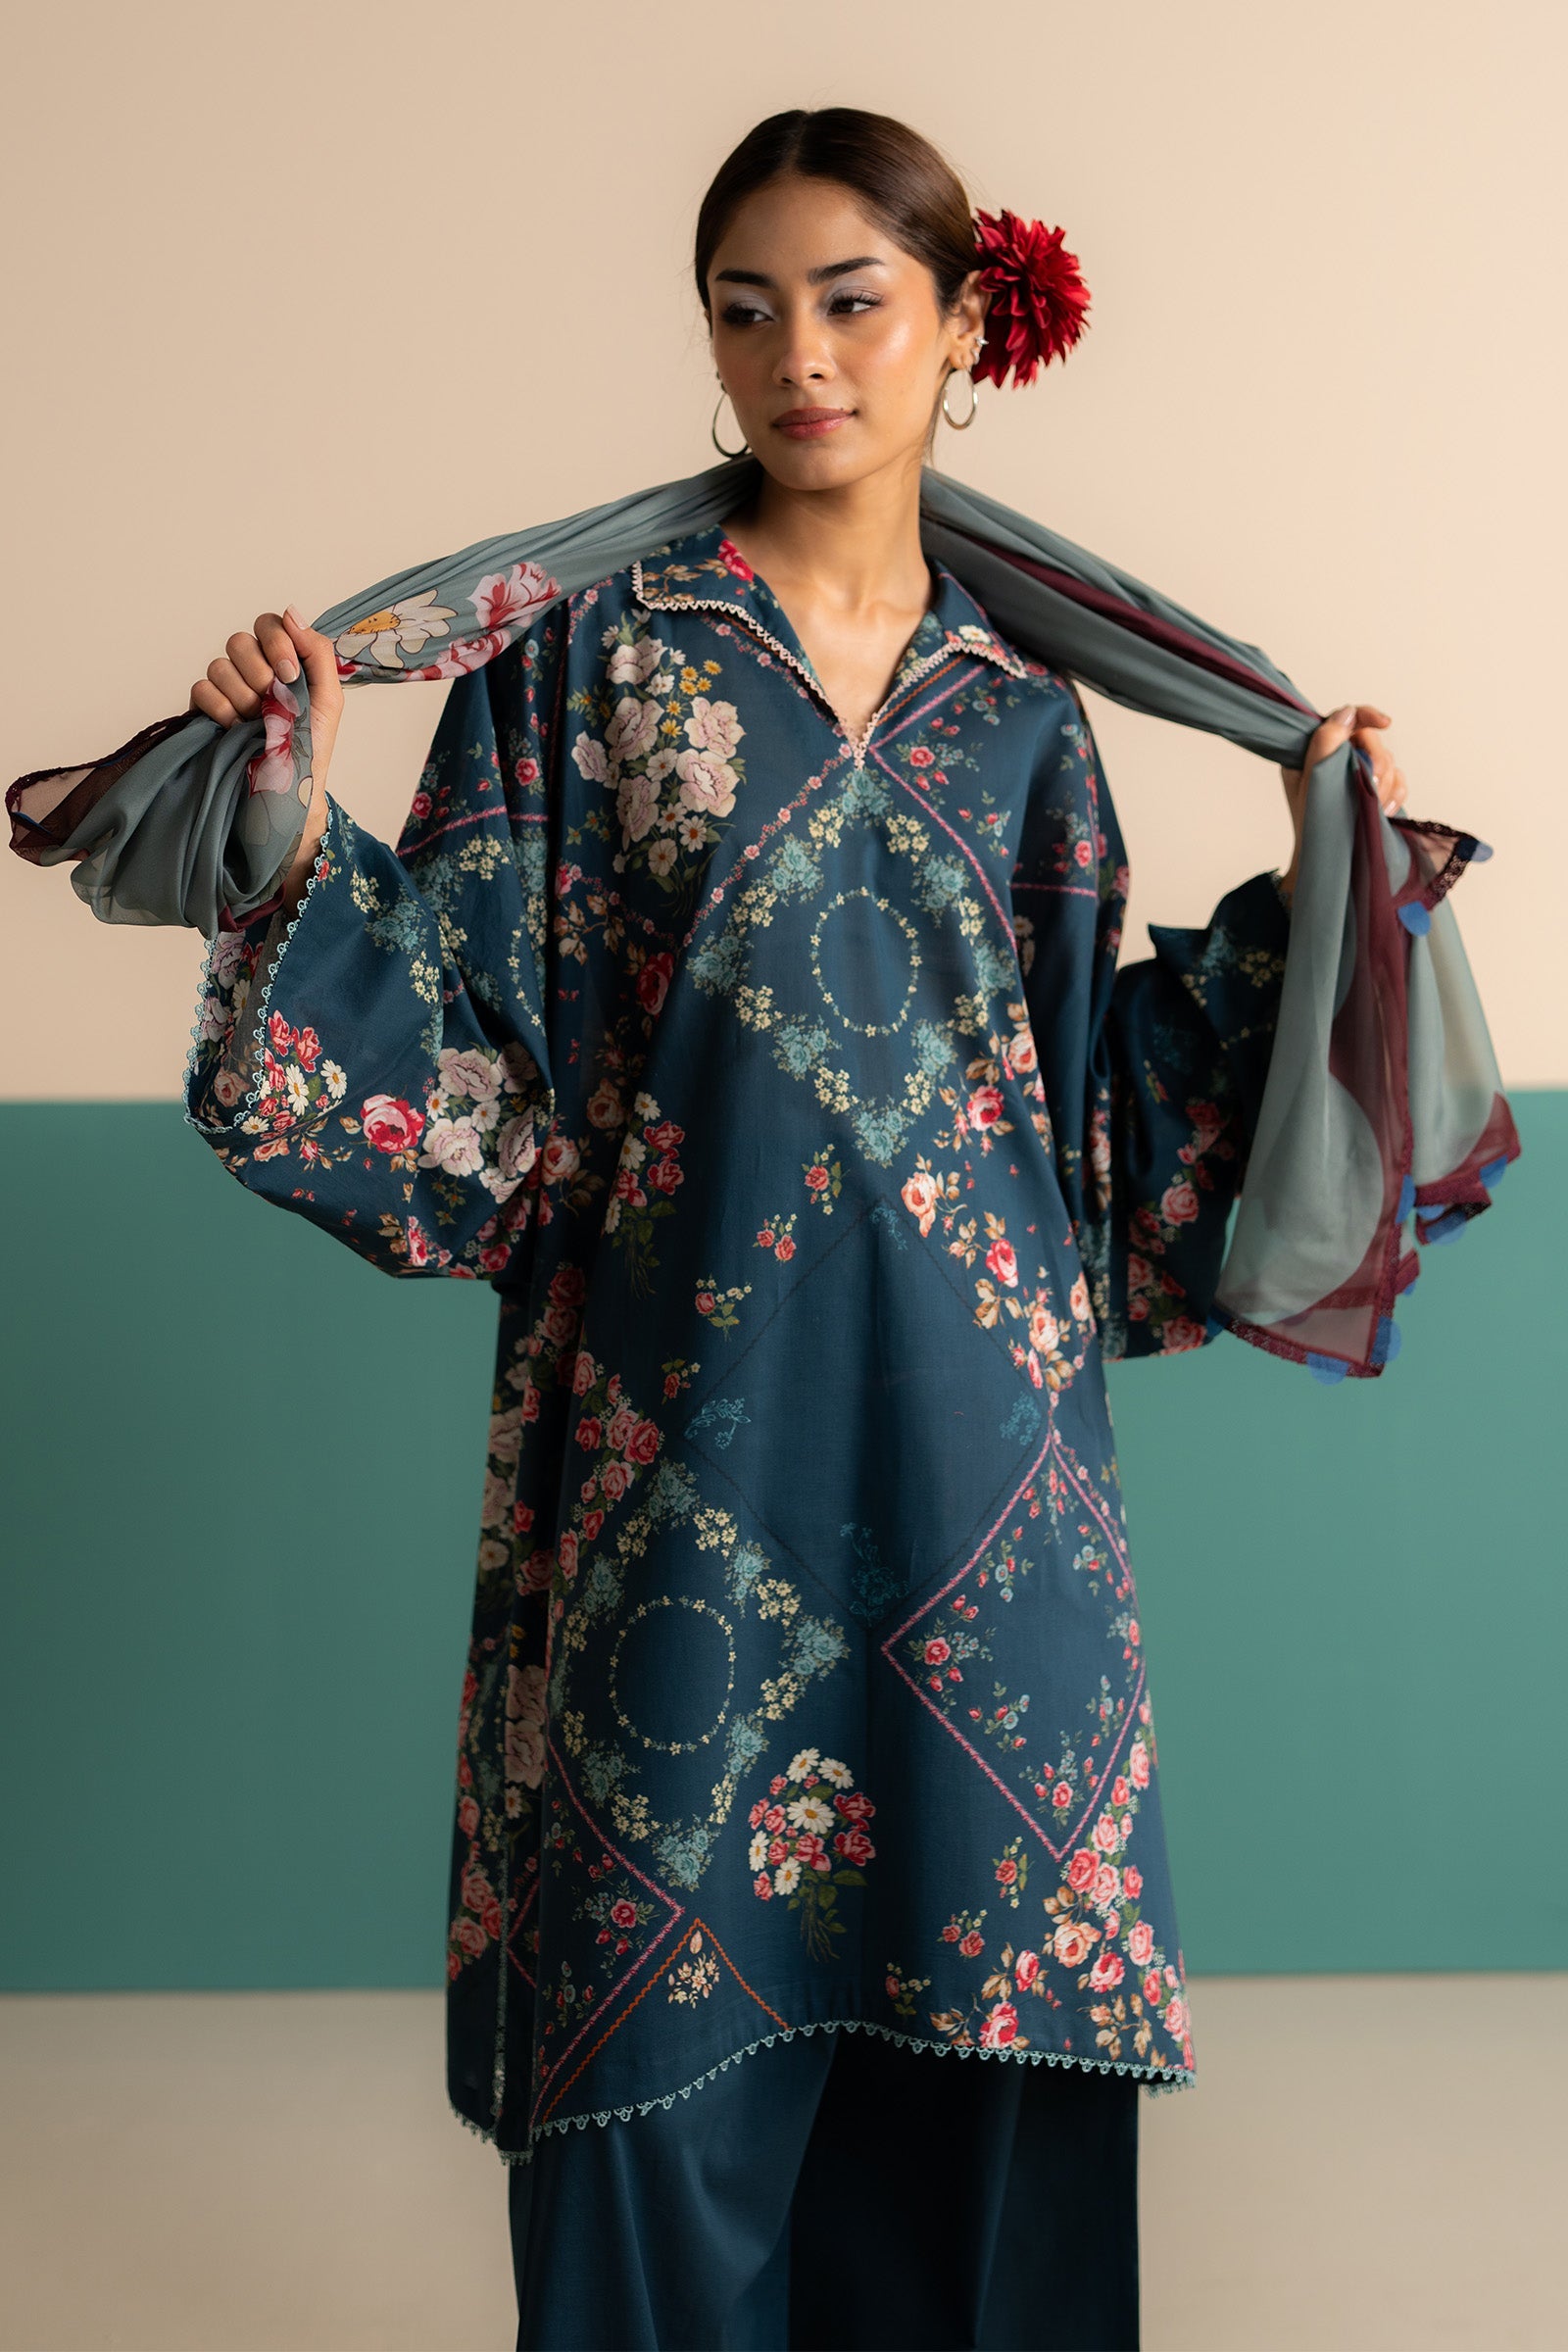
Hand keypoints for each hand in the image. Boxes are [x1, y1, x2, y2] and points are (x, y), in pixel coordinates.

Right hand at [189, 605, 343, 790]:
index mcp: (281, 661)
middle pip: (239, 641)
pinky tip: (237, 728)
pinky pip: (202, 689)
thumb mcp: (328, 698)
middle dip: (260, 673)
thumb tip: (292, 612)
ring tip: (257, 720)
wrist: (288, 788)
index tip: (290, 673)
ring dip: (243, 696)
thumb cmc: (311, 746)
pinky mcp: (205, 708)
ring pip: (219, 665)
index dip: (276, 643)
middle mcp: (251, 669)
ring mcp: (227, 688)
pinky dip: (222, 709)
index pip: (268, 624)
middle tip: (273, 698)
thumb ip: (316, 651)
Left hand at [1278, 701, 1407, 899]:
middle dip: (1376, 762)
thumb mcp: (1311, 782)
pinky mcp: (1375, 791)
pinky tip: (1384, 811)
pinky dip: (1396, 794)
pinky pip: (1399, 780)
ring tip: (1373, 806)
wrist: (1326, 862)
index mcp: (1314, 752)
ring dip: (1385, 783)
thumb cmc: (1311, 827)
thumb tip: (1347, 713)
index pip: (1344, 719)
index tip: (1385, 723)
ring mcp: (1358, 775)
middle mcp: (1336, 759)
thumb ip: (1325, 742)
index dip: (1366, 715)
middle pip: (1370, 740)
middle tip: (1371, 786)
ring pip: (1387, 760)